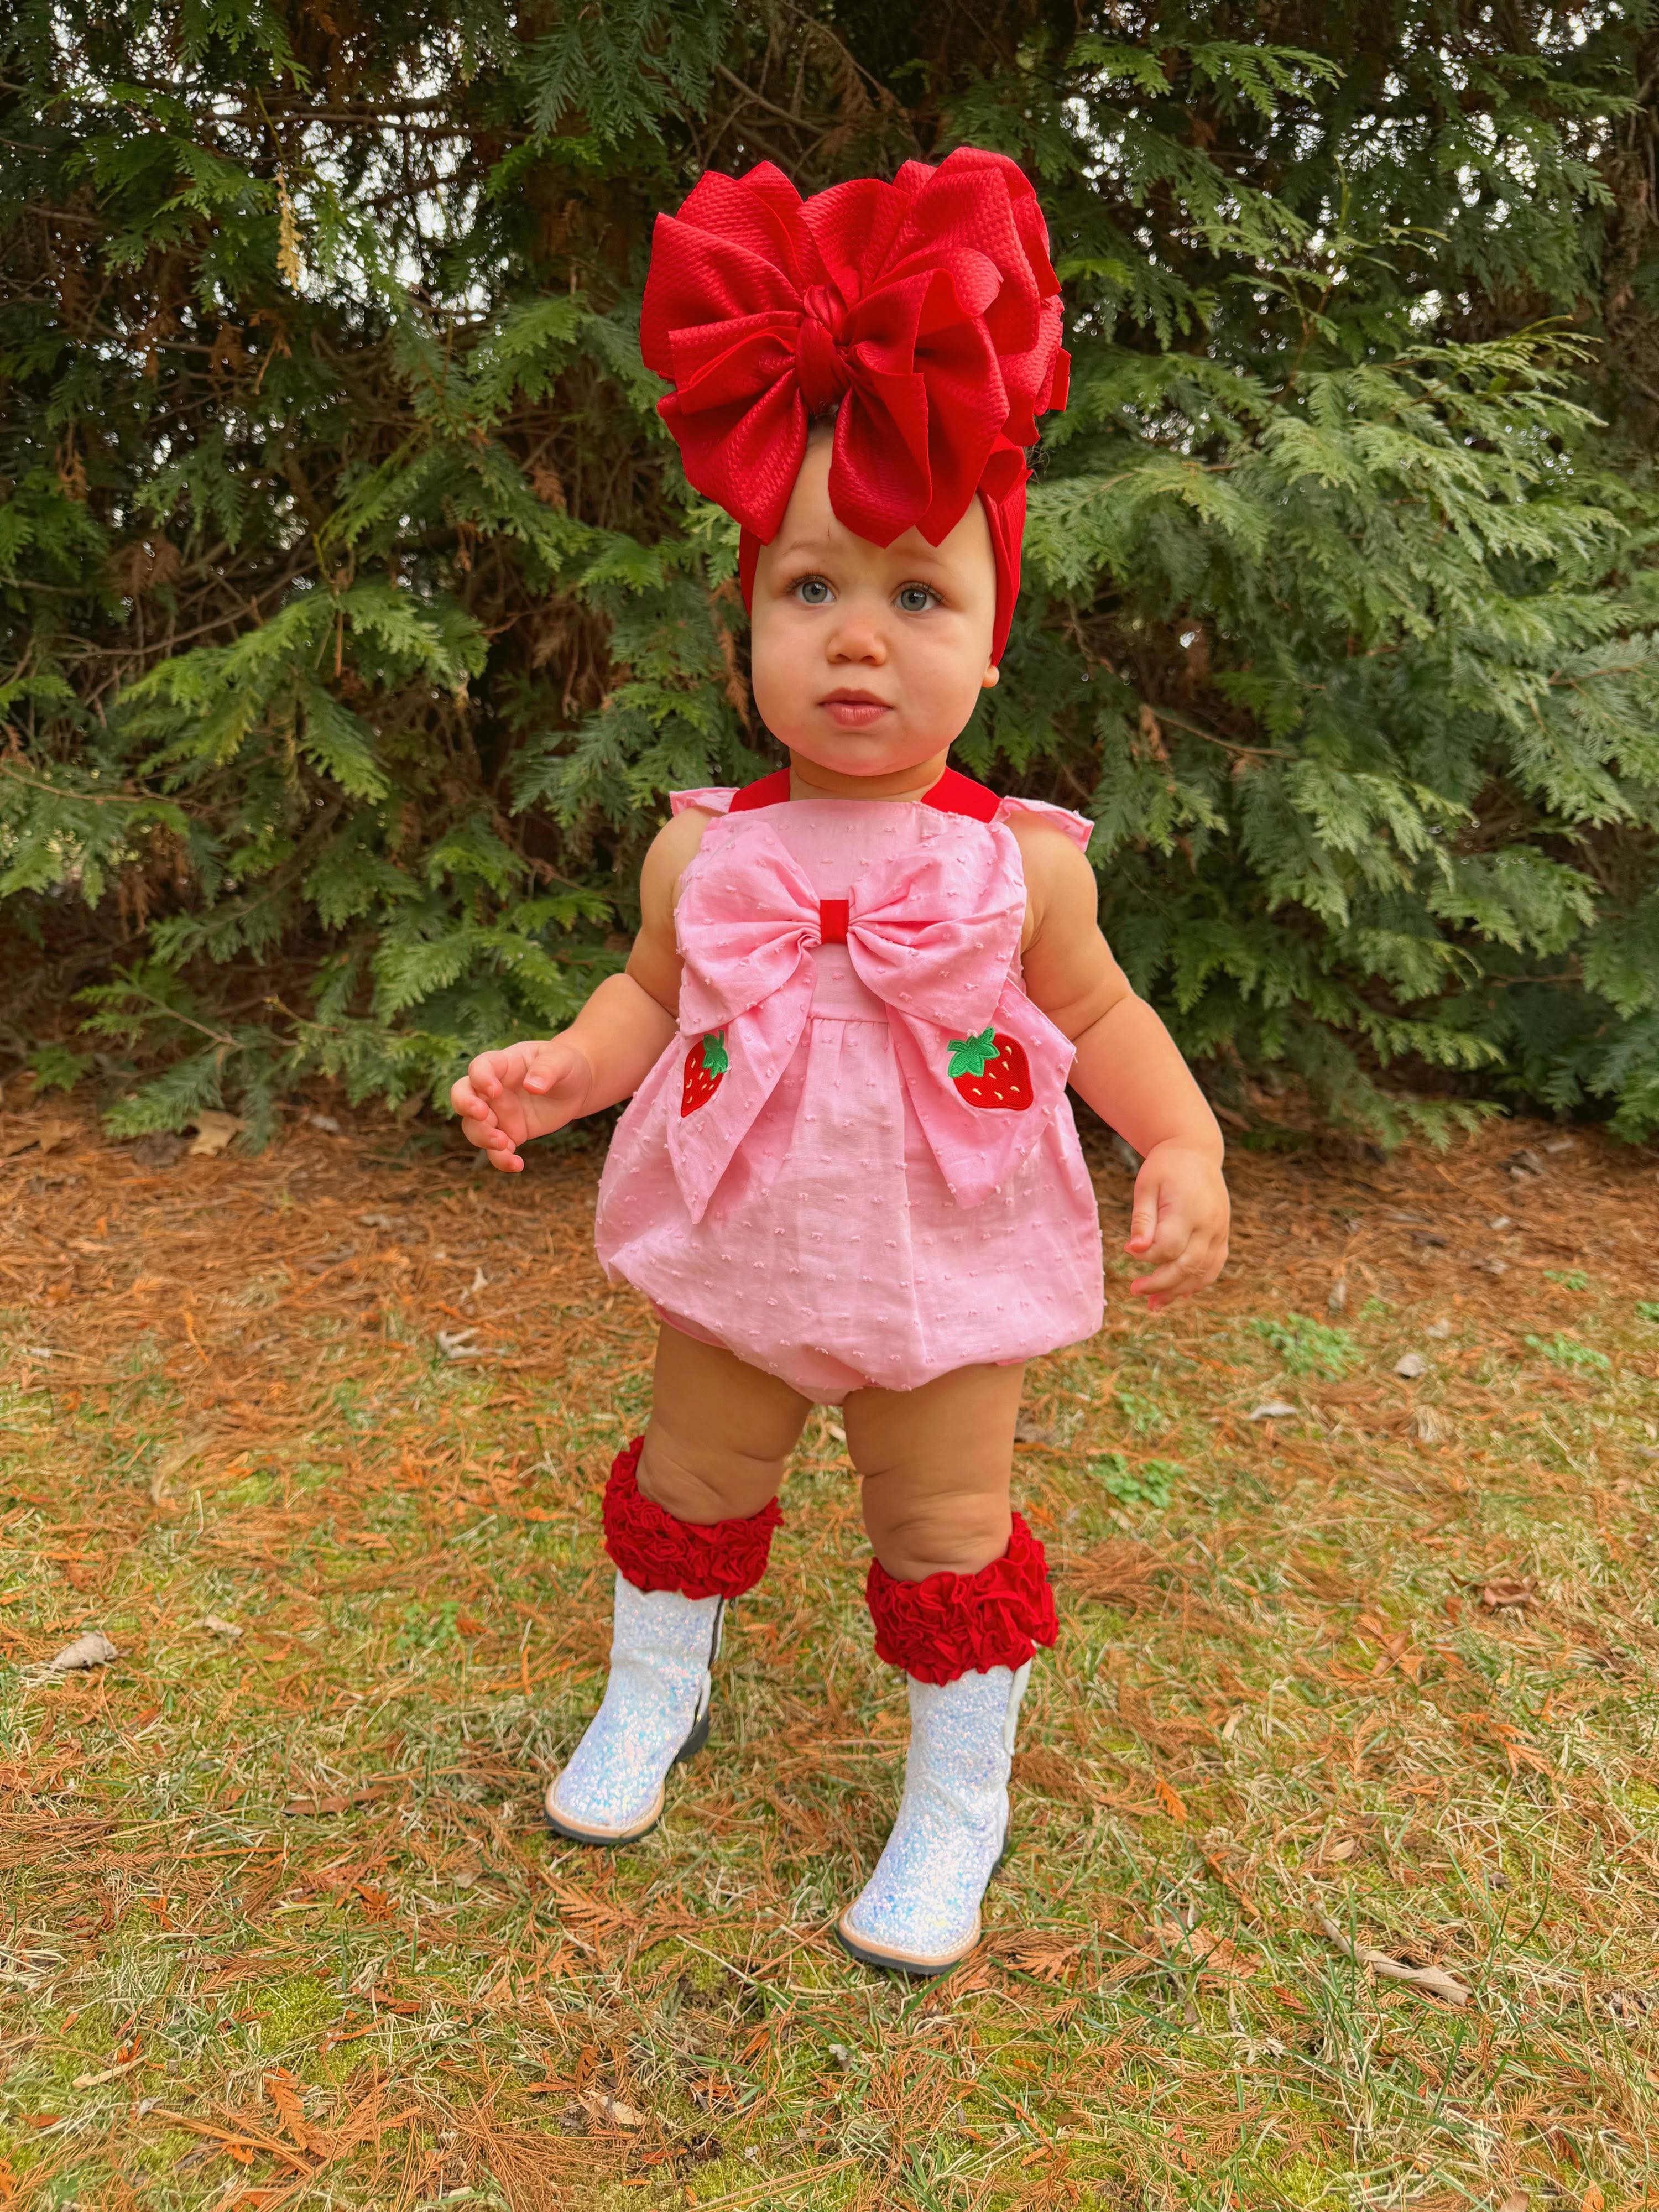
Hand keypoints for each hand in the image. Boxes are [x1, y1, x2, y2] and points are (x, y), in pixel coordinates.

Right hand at [449, 1038, 593, 1172]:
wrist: (576, 1087)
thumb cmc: (564, 1065)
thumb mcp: (560, 1060)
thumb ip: (546, 1070)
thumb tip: (532, 1086)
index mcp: (502, 1065)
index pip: (479, 1067)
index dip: (480, 1078)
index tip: (495, 1091)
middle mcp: (493, 1090)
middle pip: (462, 1095)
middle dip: (465, 1106)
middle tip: (482, 1115)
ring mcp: (498, 1113)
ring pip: (473, 1127)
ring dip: (482, 1137)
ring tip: (504, 1144)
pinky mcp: (510, 1133)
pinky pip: (496, 1150)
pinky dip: (501, 1160)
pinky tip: (517, 1164)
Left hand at [1123, 1140, 1229, 1311]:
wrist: (1196, 1151)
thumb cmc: (1165, 1168)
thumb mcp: (1146, 1186)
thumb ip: (1142, 1220)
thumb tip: (1134, 1251)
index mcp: (1187, 1209)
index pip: (1167, 1247)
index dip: (1146, 1256)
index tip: (1127, 1251)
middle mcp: (1208, 1224)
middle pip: (1186, 1266)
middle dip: (1159, 1284)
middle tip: (1134, 1290)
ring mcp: (1219, 1231)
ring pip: (1202, 1272)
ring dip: (1178, 1291)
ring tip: (1153, 1305)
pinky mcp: (1222, 1235)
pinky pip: (1214, 1266)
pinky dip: (1197, 1283)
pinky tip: (1179, 1294)